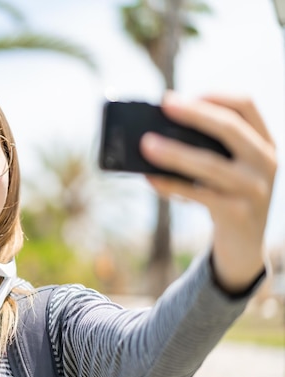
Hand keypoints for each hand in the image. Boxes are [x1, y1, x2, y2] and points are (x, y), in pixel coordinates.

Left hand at [141, 92, 276, 291]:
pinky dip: (171, 185)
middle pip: (230, 128)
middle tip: (165, 104)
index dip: (214, 96)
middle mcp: (266, 162)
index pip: (246, 105)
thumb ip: (206, 149)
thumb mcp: (227, 168)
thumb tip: (154, 133)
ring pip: (210, 164)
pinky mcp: (238, 213)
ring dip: (174, 152)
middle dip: (195, 113)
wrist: (245, 246)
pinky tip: (150, 178)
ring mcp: (255, 189)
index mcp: (264, 143)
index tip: (183, 96)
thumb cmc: (226, 196)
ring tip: (146, 144)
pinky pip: (198, 195)